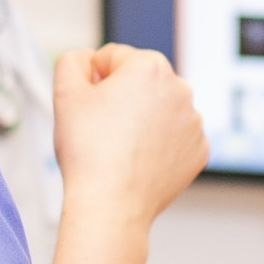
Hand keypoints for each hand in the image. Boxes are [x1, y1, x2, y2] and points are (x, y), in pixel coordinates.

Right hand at [52, 44, 208, 225]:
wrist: (112, 204)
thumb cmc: (89, 152)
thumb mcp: (65, 92)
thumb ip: (72, 61)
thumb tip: (88, 59)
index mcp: (151, 66)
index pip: (113, 58)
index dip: (93, 81)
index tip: (89, 106)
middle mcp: (181, 88)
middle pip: (139, 82)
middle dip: (120, 97)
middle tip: (101, 128)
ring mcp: (194, 121)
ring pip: (158, 109)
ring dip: (141, 119)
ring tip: (119, 147)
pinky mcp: (199, 149)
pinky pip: (173, 136)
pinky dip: (158, 144)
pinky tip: (138, 160)